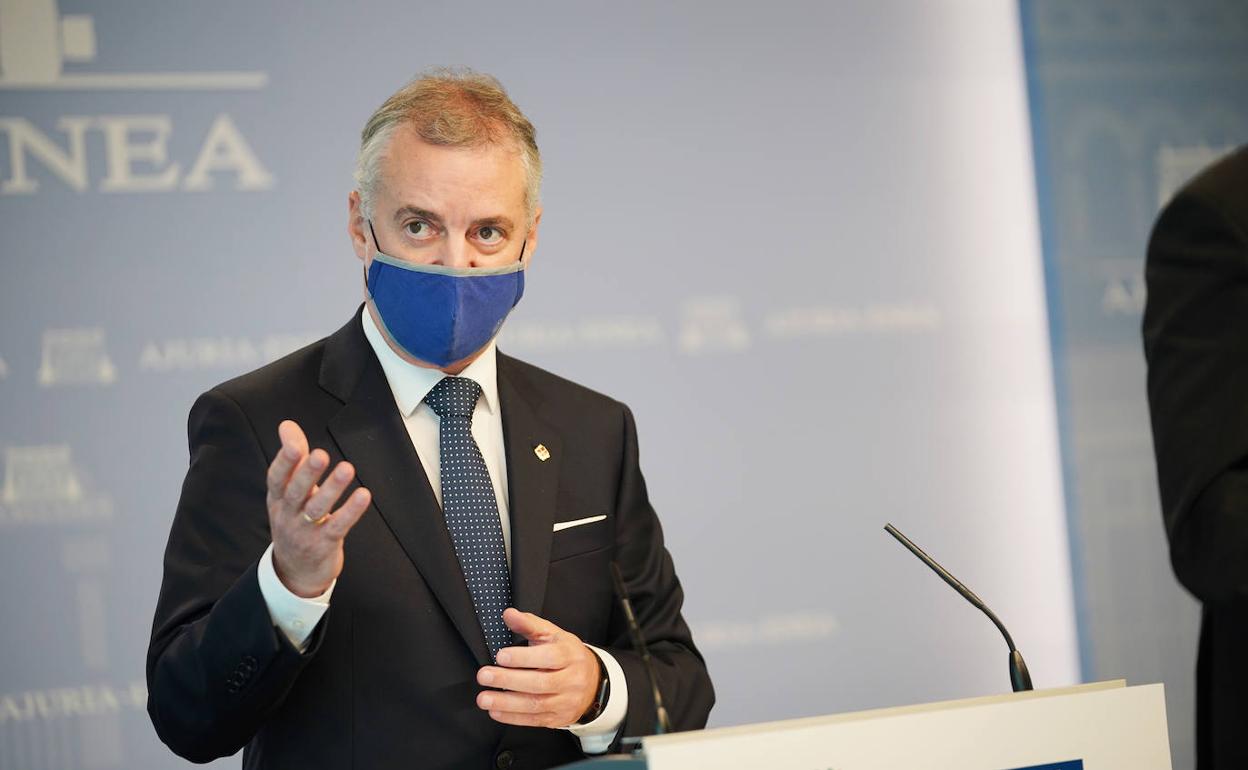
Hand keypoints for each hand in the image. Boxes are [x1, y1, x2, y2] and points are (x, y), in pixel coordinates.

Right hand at [266, 420, 370, 597]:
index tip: (293, 444)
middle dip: (307, 473)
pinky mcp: (324, 544)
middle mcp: (288, 514)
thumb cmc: (294, 522)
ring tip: (346, 469)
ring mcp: (304, 531)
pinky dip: (351, 511)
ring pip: (318, 508)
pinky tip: (364, 496)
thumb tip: (287, 426)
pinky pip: (338, 526)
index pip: (276, 478)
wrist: (295, 572)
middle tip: (320, 454)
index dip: (284, 462)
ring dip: (332, 488)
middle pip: (296, 492)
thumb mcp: (288, 492)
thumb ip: (293, 458)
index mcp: (277, 499)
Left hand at [475, 608, 600, 727]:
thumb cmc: (567, 656)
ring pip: (536, 704)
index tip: (501, 656)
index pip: (549, 657)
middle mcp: (571, 680)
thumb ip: (529, 624)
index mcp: (570, 655)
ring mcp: (566, 702)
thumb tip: (509, 614)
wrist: (592, 682)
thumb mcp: (553, 635)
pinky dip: (512, 717)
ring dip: (506, 703)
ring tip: (484, 698)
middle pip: (540, 682)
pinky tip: (496, 711)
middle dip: (509, 680)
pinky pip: (534, 720)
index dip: (524, 658)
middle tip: (484, 675)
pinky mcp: (558, 719)